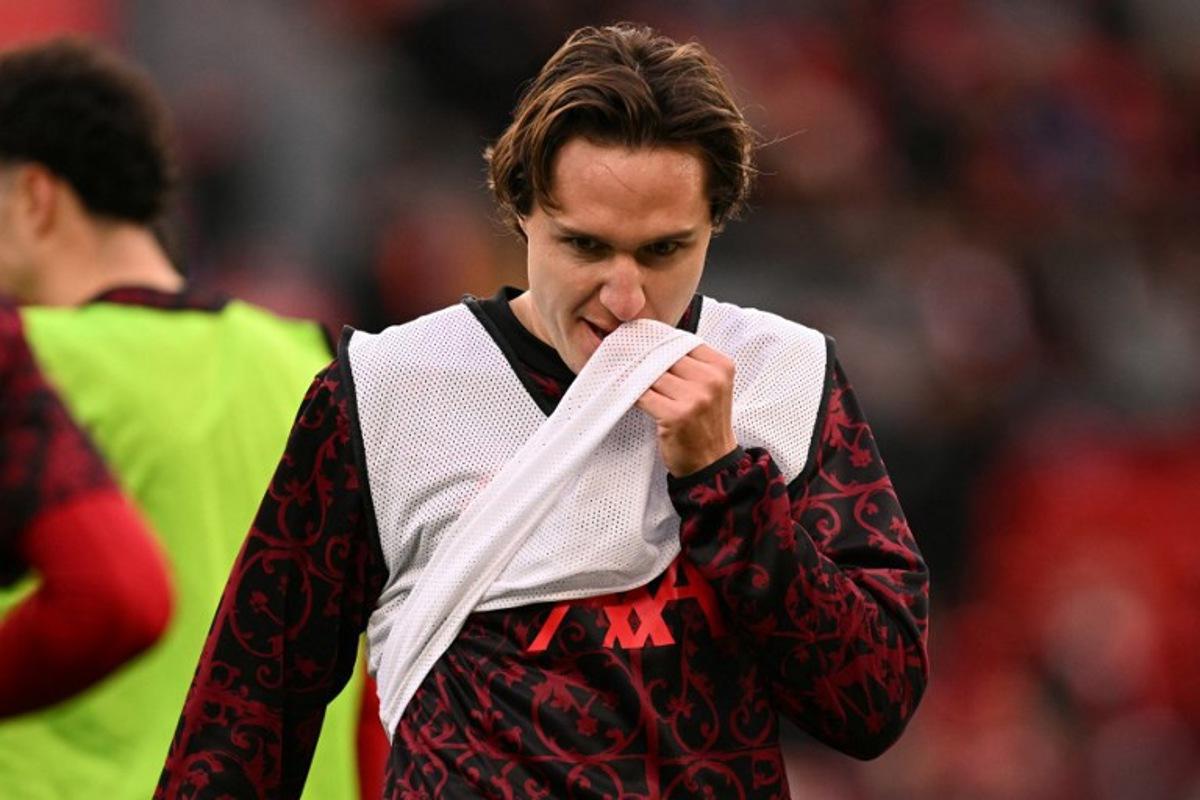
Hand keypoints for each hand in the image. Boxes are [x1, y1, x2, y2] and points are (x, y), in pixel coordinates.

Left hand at [635, 344, 736, 476]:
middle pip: (666, 356)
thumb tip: (654, 343)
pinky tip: (631, 397)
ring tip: (634, 384)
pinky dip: (634, 395)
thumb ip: (692, 365)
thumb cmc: (707, 423)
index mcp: (722, 367)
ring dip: (639, 379)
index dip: (661, 344)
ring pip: (653, 374)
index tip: (646, 345)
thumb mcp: (711, 387)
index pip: (683, 341)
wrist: (712, 462)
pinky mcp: (675, 415)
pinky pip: (644, 395)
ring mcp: (694, 398)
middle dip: (648, 361)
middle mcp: (711, 380)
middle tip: (631, 363)